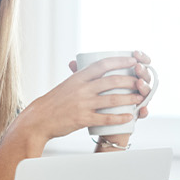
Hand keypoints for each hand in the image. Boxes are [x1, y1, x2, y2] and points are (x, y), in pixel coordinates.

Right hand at [16, 52, 150, 140]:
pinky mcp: (83, 119)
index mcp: (78, 78)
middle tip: (141, 81)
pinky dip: (119, 118)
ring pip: (112, 99)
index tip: (132, 60)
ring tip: (139, 98)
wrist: (39, 119)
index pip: (102, 64)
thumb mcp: (67, 84)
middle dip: (130, 81)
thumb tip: (95, 68)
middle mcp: (81, 89)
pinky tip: (128, 116)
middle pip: (112, 81)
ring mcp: (82, 104)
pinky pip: (105, 118)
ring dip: (129, 98)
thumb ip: (81, 77)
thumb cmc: (54, 102)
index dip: (120, 61)